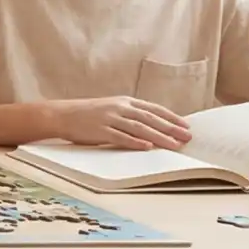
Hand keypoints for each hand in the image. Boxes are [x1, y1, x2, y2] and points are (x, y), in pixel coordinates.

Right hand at [48, 96, 190, 149]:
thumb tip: (154, 125)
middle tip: (187, 138)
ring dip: (159, 137)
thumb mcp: (111, 108)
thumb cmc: (87, 113)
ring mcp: (110, 119)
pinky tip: (147, 147)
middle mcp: (119, 108)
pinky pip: (121, 137)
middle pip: (150, 119)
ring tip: (173, 145)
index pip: (153, 109)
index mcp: (124, 101)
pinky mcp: (100, 130)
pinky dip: (135, 142)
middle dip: (171, 128)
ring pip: (140, 128)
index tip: (186, 126)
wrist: (61, 114)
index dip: (171, 117)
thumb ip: (130, 114)